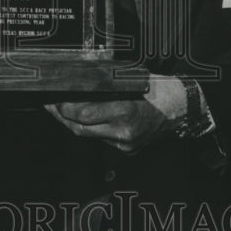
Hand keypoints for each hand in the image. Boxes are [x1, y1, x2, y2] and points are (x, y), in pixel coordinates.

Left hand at [45, 75, 186, 154]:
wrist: (181, 108)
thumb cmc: (156, 89)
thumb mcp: (128, 80)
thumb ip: (102, 84)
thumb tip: (75, 83)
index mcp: (124, 110)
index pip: (82, 114)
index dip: (63, 107)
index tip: (53, 98)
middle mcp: (123, 131)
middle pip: (80, 129)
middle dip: (61, 117)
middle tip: (50, 105)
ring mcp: (125, 144)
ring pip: (87, 136)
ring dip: (71, 123)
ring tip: (60, 110)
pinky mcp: (126, 150)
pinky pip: (100, 139)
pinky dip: (89, 129)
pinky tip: (81, 119)